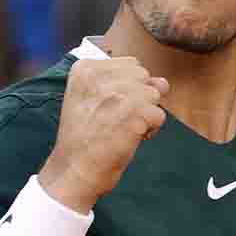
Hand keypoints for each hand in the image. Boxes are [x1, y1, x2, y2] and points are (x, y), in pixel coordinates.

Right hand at [38, 58, 167, 212]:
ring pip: (154, 94)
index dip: (127, 88)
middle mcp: (100, 75)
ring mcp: (119, 93)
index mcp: (84, 68)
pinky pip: (159, 115)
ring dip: (144, 114)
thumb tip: (162, 82)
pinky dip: (150, 130)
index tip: (107, 107)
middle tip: (115, 119)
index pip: (129, 64)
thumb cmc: (83, 138)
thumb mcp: (92, 99)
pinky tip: (129, 139)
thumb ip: (127, 83)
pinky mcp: (136, 112)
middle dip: (138, 98)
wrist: (73, 171)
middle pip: (143, 77)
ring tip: (121, 129)